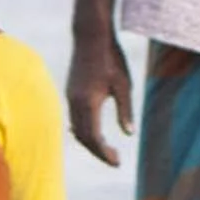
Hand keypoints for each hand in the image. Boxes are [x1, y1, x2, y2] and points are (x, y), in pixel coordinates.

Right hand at [65, 27, 130, 168]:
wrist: (91, 36)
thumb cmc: (111, 58)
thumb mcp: (124, 85)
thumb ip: (125, 111)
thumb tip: (129, 134)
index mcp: (89, 103)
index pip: (94, 138)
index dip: (105, 153)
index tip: (117, 162)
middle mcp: (75, 103)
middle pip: (84, 138)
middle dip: (98, 152)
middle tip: (115, 160)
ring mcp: (70, 98)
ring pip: (77, 130)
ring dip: (91, 143)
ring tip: (107, 150)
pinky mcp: (70, 93)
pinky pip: (74, 119)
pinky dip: (84, 131)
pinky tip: (94, 134)